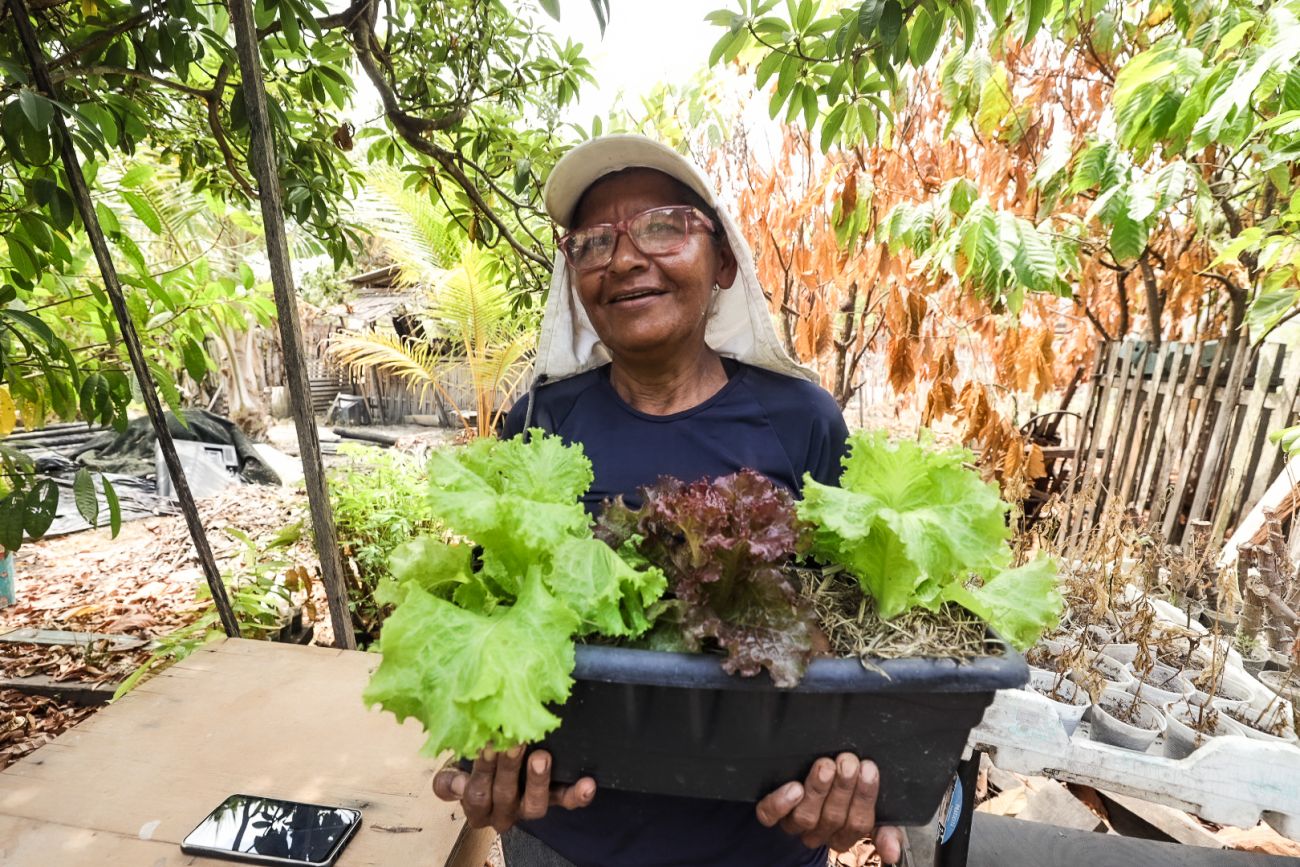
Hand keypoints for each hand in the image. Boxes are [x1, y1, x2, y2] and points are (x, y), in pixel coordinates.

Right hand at [432, 746, 595, 831]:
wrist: (497, 768)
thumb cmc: (474, 766)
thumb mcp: (456, 770)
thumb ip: (452, 777)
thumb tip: (454, 781)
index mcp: (477, 807)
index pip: (477, 794)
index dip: (482, 770)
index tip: (487, 744)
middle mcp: (503, 813)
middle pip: (504, 795)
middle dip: (509, 768)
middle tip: (515, 742)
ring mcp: (530, 807)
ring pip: (535, 804)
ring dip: (538, 781)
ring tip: (541, 757)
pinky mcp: (555, 800)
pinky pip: (568, 802)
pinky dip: (578, 794)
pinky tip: (587, 784)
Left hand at [756, 754, 902, 862]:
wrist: (804, 786)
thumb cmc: (844, 798)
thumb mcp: (869, 811)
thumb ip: (885, 830)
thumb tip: (892, 852)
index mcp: (845, 834)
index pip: (859, 823)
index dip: (865, 796)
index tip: (869, 768)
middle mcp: (819, 833)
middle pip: (833, 817)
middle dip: (843, 787)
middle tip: (848, 761)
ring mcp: (794, 824)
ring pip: (806, 816)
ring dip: (818, 790)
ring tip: (825, 766)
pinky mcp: (771, 813)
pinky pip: (771, 815)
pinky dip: (781, 803)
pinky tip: (793, 788)